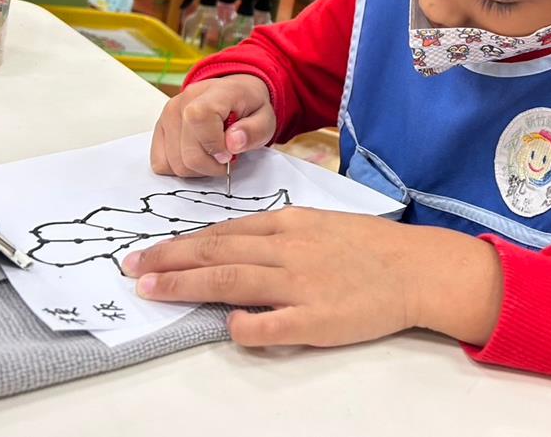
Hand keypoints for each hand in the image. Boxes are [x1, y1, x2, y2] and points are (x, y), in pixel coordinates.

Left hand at [122, 207, 504, 346]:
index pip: (224, 233)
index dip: (182, 245)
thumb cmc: (371, 246)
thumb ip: (281, 236)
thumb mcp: (323, 224)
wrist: (417, 269)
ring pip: (231, 280)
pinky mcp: (315, 319)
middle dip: (169, 261)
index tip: (150, 254)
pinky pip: (267, 325)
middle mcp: (289, 250)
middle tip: (133, 269)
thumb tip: (239, 250)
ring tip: (152, 291)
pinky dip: (242, 326)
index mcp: (290, 224)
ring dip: (187, 285)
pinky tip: (227, 325)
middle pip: (217, 252)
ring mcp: (300, 284)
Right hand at [151, 74, 275, 177]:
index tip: (230, 153)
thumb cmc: (249, 108)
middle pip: (186, 152)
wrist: (235, 94)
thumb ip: (254, 131)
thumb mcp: (265, 118)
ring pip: (173, 163)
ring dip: (196, 169)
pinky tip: (197, 155)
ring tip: (212, 154)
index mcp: (212, 93)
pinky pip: (161, 163)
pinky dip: (180, 167)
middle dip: (210, 165)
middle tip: (226, 158)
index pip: (199, 119)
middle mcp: (182, 102)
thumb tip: (233, 143)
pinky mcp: (159, 129)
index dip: (214, 144)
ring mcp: (166, 115)